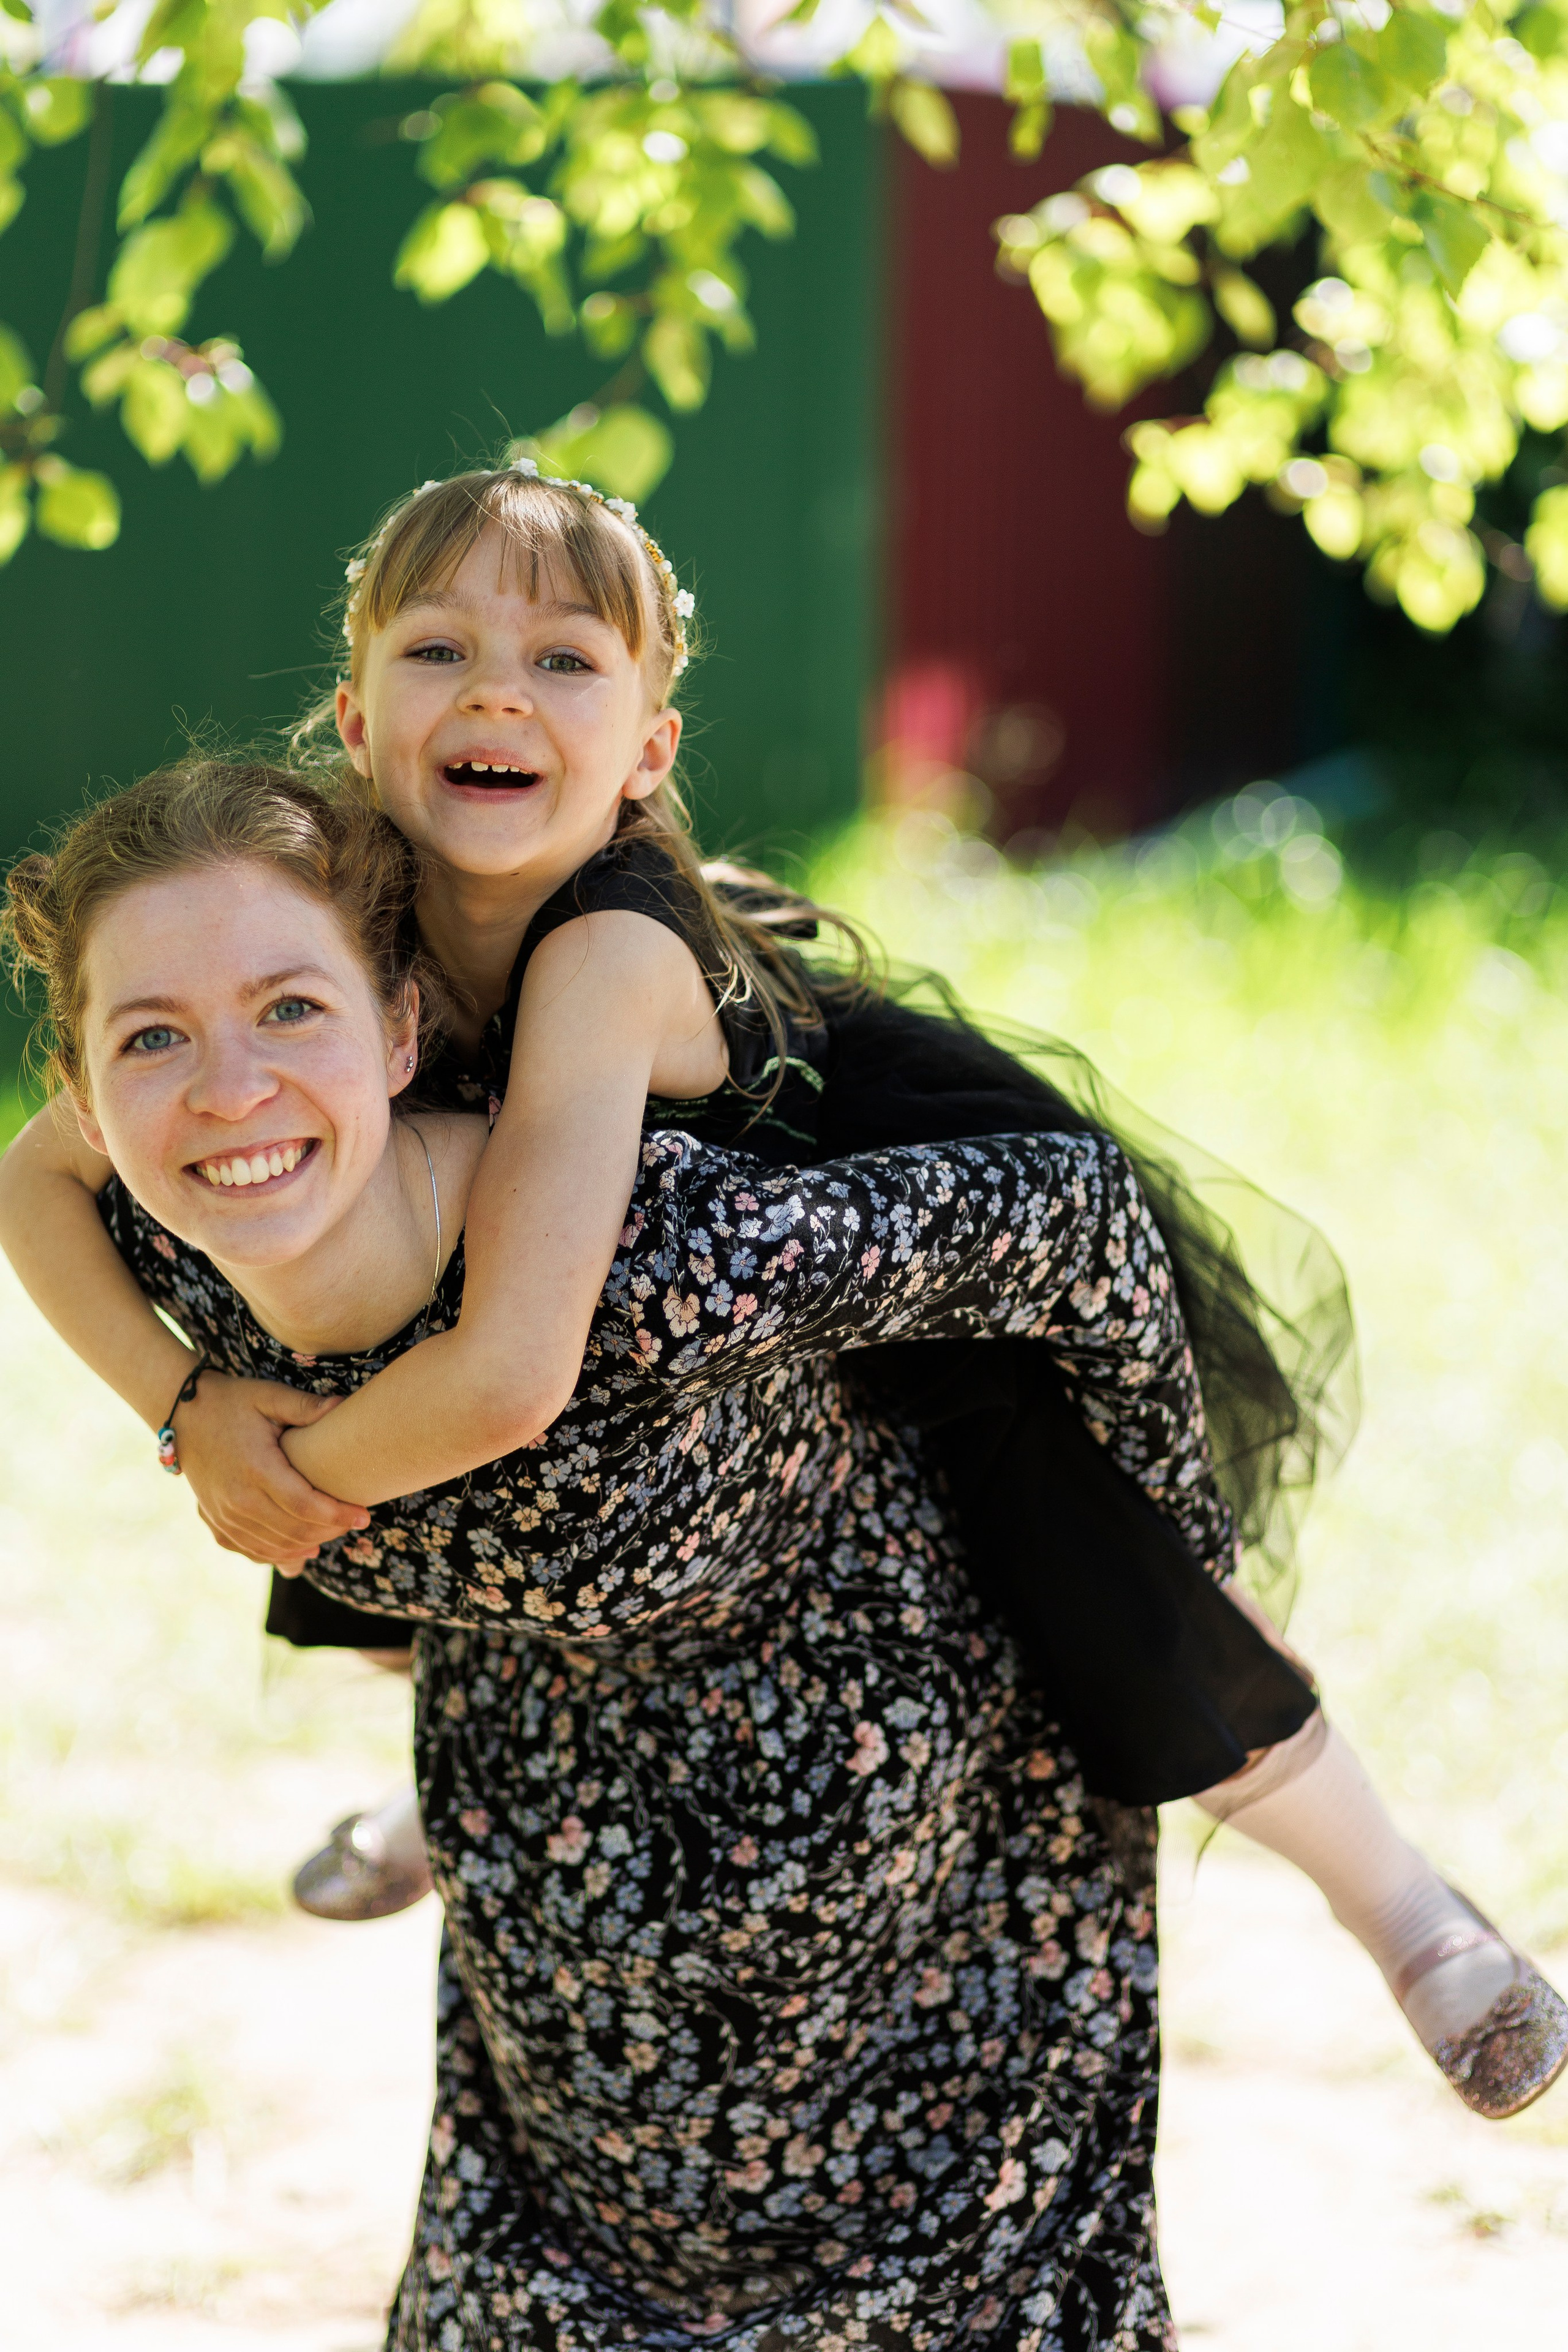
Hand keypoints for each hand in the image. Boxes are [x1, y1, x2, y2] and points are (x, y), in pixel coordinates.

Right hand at [174, 1373, 370, 1570]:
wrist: (184, 1415)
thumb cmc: (232, 1401)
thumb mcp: (268, 1395)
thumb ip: (305, 1406)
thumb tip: (341, 1406)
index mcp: (257, 1469)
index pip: (305, 1505)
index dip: (338, 1515)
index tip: (365, 1516)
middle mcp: (238, 1499)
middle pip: (295, 1532)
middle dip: (331, 1531)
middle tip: (354, 1521)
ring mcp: (224, 1515)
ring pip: (275, 1547)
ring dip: (309, 1545)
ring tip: (335, 1532)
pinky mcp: (215, 1522)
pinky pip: (251, 1551)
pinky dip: (278, 1556)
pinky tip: (300, 1552)